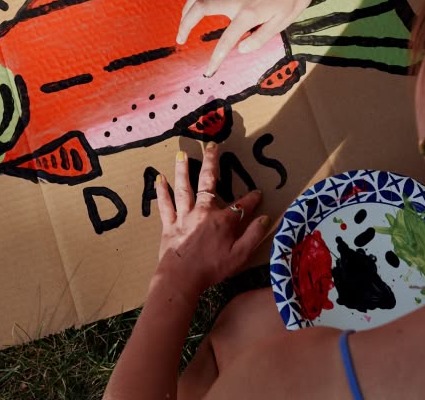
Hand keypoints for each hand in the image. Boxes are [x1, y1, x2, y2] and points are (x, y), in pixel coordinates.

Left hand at [154, 144, 267, 300]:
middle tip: (212, 146)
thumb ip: (253, 235)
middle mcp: (203, 212)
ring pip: (184, 188)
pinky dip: (161, 191)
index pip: (241, 206)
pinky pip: (165, 204)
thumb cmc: (212, 269)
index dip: (252, 199)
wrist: (181, 279)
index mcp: (222, 221)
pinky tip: (158, 178)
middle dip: (212, 163)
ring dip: (183, 169)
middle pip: (208, 183)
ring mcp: (184, 216)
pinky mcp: (169, 224)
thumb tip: (266, 218)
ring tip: (182, 153)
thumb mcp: (240, 255)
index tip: (258, 193)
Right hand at [177, 0, 324, 76]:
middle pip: (200, 8)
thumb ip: (260, 38)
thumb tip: (241, 50)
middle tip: (181, 38)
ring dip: (188, 5)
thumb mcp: (283, 22)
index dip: (215, 58)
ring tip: (183, 19)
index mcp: (248, 13)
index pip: (226, 40)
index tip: (208, 72)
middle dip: (185, 24)